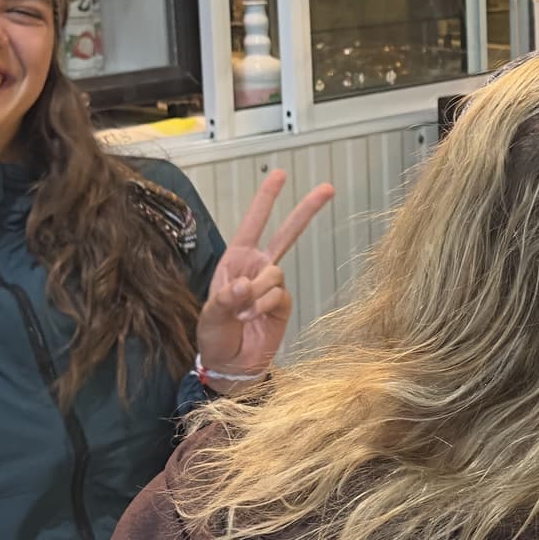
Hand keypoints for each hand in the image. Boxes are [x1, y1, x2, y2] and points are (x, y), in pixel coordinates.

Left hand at [196, 168, 335, 377]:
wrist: (231, 365)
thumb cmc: (214, 336)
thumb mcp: (210, 316)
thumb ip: (226, 299)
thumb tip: (247, 285)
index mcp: (236, 260)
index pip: (252, 223)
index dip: (266, 198)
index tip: (280, 174)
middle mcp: (257, 267)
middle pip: (286, 234)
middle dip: (306, 211)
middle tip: (328, 188)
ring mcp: (272, 286)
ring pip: (276, 272)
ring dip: (257, 293)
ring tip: (241, 312)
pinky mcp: (283, 304)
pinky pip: (279, 295)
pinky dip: (263, 306)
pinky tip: (252, 318)